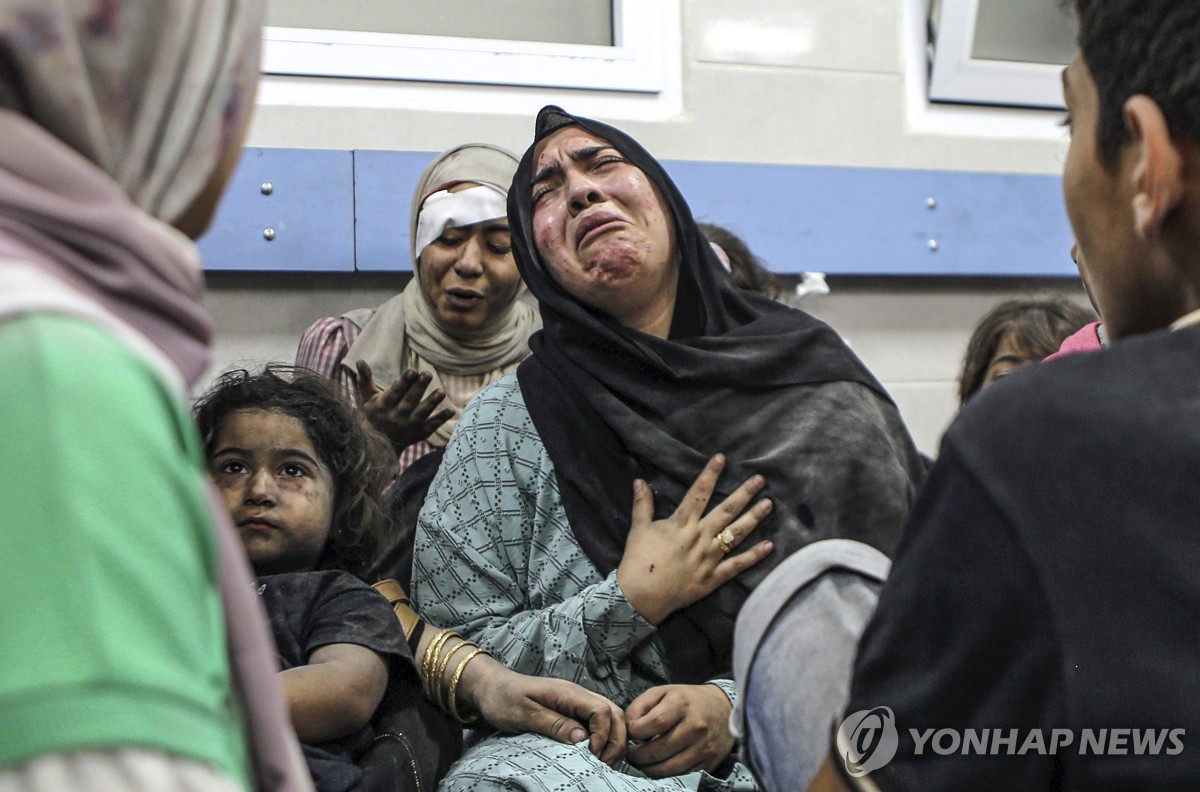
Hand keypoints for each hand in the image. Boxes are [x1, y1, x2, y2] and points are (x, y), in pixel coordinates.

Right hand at [355, 361, 453, 450]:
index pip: (395, 392)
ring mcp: (409, 426)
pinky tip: (451, 410)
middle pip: (409, 401)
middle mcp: (397, 416)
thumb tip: (360, 361)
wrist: (378, 445)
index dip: (403, 382)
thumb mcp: (367, 398)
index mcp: (384, 405)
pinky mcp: (420, 433)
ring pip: (421, 414)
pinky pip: (431, 426)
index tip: (412, 371)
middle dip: (419, 387)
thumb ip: (365, 380)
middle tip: (428, 373)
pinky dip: (441, 419)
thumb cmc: (374, 415)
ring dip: (432, 403)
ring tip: (441, 391)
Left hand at [466, 655, 627, 768]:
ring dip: (614, 740)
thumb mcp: (524, 714)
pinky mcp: (574, 711)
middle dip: (615, 740)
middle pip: (614, 713)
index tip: (591, 754)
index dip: (603, 734)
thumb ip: (553, 724)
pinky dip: (606, 738)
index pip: (601, 710)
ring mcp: (577, 702)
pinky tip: (599, 755)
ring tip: (606, 763)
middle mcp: (578, 695)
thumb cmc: (503, 699)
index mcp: (567, 693)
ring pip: (611, 717)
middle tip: (604, 764)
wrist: (491, 687)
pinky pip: (599, 722)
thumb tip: (582, 738)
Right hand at [617, 454, 773, 624]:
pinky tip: (769, 545)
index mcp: (681, 523)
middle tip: (760, 480)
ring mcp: (709, 557)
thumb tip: (639, 480)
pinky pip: (737, 565)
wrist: (640, 596)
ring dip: (754, 518)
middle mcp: (699, 537)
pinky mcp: (713, 578)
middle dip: (744, 493)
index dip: (710, 474)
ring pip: (736, 534)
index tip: (722, 458)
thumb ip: (642, 504)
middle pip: (726, 510)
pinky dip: (754, 556)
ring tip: (768, 504)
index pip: (699, 492)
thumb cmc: (638, 561)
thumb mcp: (638, 528)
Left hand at [625, 684, 735, 777]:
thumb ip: (641, 705)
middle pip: (658, 750)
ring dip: (648, 768)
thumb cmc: (688, 700)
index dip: (635, 732)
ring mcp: (703, 747)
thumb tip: (628, 725)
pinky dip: (665, 773)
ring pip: (667, 768)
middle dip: (637, 756)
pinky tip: (659, 764)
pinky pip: (680, 775)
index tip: (631, 734)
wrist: (724, 709)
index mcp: (682, 704)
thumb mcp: (663, 692)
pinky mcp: (708, 763)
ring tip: (642, 761)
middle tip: (631, 753)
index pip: (654, 723)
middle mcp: (695, 726)